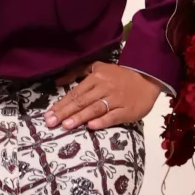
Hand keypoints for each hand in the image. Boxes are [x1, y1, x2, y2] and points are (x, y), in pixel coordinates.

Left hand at [43, 61, 163, 130]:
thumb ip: (78, 72)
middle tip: (50, 123)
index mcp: (96, 77)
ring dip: (80, 117)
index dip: (61, 104)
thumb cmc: (119, 75)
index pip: (75, 92)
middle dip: (65, 112)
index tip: (48, 114)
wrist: (147, 78)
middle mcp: (104, 88)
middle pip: (82, 101)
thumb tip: (58, 81)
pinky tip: (91, 126)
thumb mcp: (98, 67)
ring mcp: (116, 99)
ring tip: (66, 125)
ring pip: (95, 108)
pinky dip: (102, 121)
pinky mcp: (127, 110)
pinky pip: (113, 116)